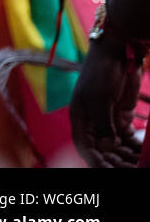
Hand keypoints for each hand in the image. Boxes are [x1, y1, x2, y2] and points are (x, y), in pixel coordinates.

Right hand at [70, 35, 143, 167]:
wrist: (119, 51)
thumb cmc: (101, 72)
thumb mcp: (100, 99)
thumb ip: (103, 125)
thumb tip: (106, 148)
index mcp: (80, 117)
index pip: (84, 146)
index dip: (94, 160)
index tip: (107, 170)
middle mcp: (92, 121)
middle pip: (102, 149)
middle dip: (114, 161)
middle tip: (129, 169)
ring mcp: (108, 119)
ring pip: (116, 146)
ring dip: (126, 156)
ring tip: (138, 164)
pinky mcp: (122, 116)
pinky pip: (128, 137)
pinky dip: (134, 146)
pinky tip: (142, 153)